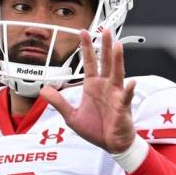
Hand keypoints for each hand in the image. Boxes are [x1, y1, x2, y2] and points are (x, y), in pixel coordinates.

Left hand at [40, 29, 136, 152]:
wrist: (111, 145)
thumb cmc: (96, 129)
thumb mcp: (71, 116)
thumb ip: (59, 102)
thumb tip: (44, 90)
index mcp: (93, 86)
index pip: (90, 63)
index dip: (86, 48)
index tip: (83, 32)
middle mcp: (106, 86)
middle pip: (106, 62)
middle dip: (105, 46)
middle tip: (105, 29)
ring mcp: (116, 95)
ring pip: (117, 73)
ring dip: (118, 60)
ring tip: (118, 46)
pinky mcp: (123, 108)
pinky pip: (126, 97)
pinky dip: (129, 90)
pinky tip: (131, 82)